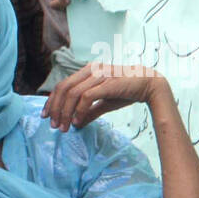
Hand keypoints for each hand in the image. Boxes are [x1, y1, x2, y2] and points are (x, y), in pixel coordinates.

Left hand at [42, 64, 165, 129]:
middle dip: (55, 108)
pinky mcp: (107, 83)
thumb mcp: (105, 102)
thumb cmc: (128, 91)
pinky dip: (79, 110)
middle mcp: (90, 70)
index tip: (47, 115)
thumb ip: (90, 111)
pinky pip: (87, 96)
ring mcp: (99, 75)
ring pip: (73, 93)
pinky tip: (77, 121)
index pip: (63, 85)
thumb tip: (76, 124)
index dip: (52, 100)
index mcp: (87, 71)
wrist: (151, 84)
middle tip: (53, 125)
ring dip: (65, 112)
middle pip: (64, 88)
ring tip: (64, 126)